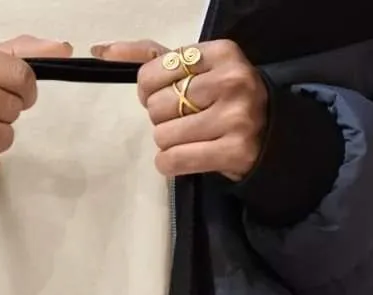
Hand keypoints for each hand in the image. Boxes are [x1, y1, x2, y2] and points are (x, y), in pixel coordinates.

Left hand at [91, 39, 267, 181]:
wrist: (270, 134)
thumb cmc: (223, 98)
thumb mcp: (197, 68)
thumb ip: (152, 57)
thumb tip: (103, 52)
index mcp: (220, 52)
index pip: (153, 72)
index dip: (148, 91)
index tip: (164, 96)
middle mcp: (230, 81)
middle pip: (157, 106)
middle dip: (161, 118)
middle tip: (181, 121)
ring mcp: (234, 117)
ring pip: (163, 135)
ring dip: (167, 143)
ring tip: (188, 138)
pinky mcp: (234, 150)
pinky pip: (174, 160)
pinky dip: (168, 164)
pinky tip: (181, 158)